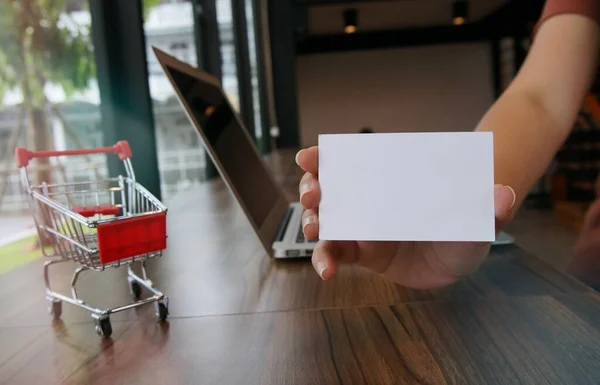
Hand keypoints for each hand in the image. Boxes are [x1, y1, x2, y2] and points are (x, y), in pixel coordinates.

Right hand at [296, 146, 516, 288]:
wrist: (459, 257)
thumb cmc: (466, 224)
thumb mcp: (480, 215)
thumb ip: (491, 207)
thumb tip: (505, 195)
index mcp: (390, 180)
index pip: (354, 162)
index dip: (328, 158)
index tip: (310, 157)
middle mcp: (369, 199)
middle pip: (330, 188)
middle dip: (312, 188)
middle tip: (313, 196)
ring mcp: (363, 227)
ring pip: (326, 221)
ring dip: (311, 223)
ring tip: (314, 230)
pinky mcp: (362, 254)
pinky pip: (336, 255)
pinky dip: (325, 261)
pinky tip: (325, 271)